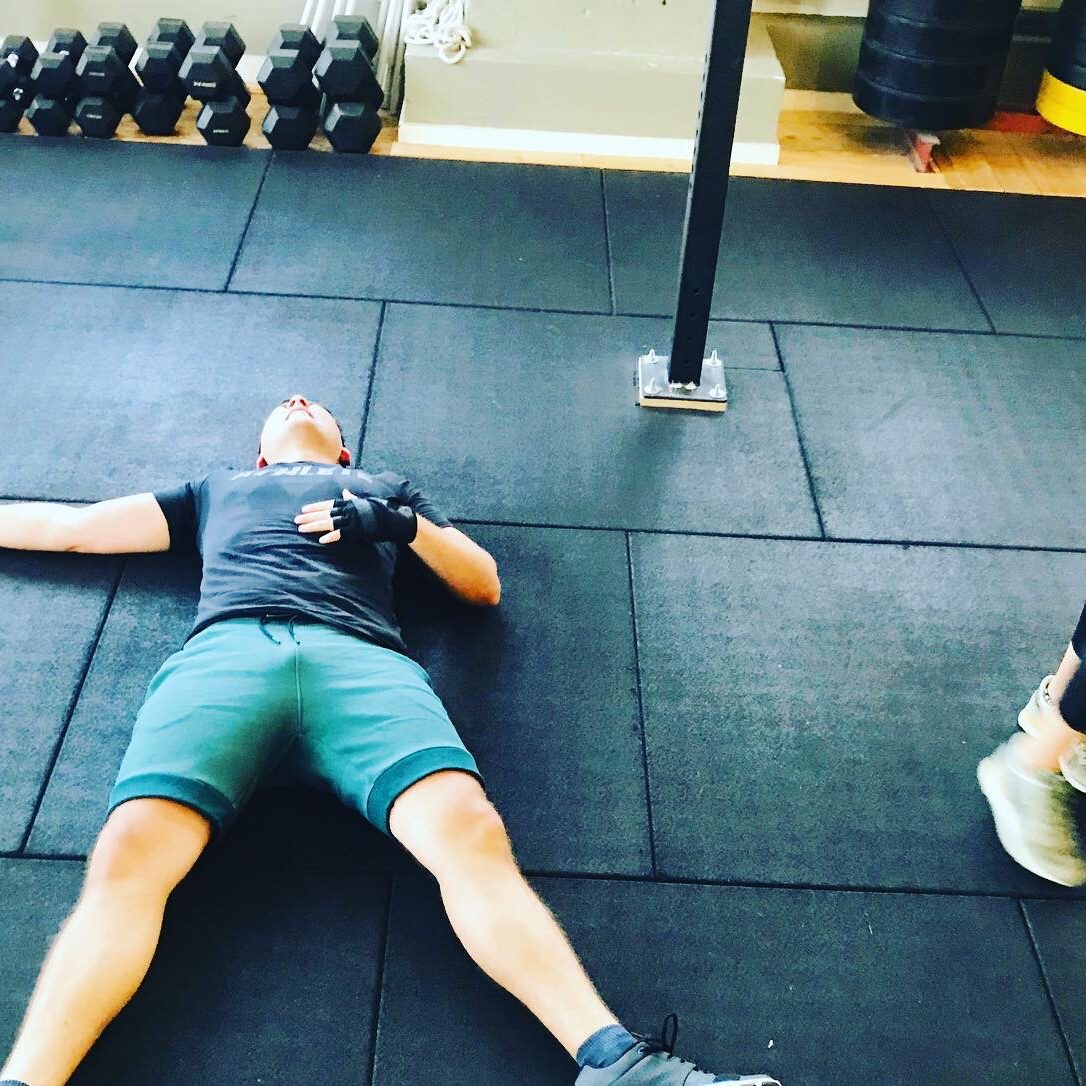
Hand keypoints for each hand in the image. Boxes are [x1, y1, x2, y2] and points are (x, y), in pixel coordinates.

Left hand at [295, 489, 417, 545]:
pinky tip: (321, 540)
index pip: (327, 504)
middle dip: (309, 517)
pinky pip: (341, 534)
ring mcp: (351, 521)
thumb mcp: (364, 501)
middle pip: (324, 513)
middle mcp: (347, 510)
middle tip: (296, 520)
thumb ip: (352, 498)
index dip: (314, 507)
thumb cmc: (379, 510)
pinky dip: (331, 537)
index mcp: (348, 502)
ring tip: (302, 529)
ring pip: (328, 523)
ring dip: (314, 526)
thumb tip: (344, 492)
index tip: (303, 509)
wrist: (392, 519)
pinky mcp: (356, 531)